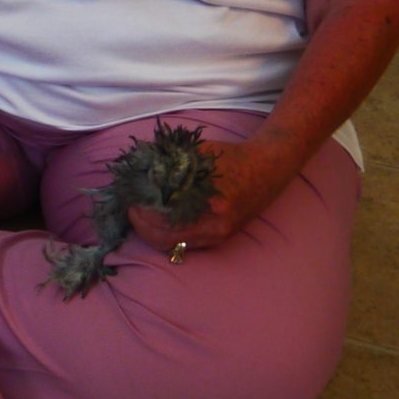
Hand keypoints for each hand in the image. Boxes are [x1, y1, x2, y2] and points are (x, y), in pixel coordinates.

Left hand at [125, 139, 297, 256]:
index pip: (164, 218)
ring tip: (140, 216)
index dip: (142, 212)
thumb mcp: (200, 153)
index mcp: (212, 205)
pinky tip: (157, 221)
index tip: (130, 199)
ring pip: (173, 245)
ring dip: (152, 233)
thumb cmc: (232, 157)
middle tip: (131, 209)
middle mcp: (216, 227)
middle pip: (165, 238)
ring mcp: (218, 236)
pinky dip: (167, 235)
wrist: (268, 169)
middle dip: (142, 226)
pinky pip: (186, 244)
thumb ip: (171, 161)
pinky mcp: (219, 238)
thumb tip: (138, 166)